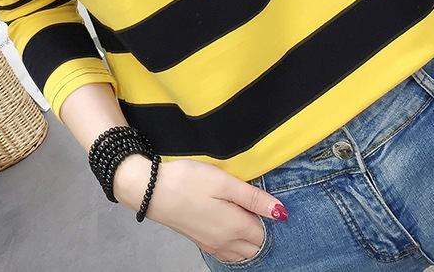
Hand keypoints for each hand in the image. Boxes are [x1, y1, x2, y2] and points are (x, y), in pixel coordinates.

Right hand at [114, 155, 286, 262]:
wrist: (152, 191)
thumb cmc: (188, 181)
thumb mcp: (224, 182)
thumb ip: (253, 198)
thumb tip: (280, 212)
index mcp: (234, 227)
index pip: (265, 233)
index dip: (269, 217)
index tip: (264, 200)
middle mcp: (226, 242)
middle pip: (256, 246)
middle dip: (262, 231)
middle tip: (256, 205)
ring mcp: (212, 245)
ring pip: (242, 253)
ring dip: (249, 239)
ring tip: (245, 214)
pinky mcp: (201, 242)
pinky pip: (228, 252)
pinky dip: (236, 244)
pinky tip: (230, 225)